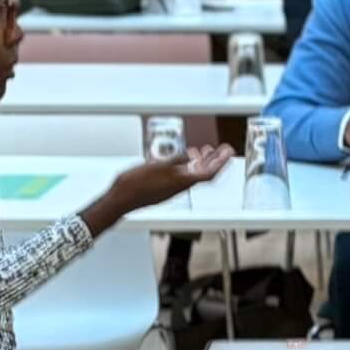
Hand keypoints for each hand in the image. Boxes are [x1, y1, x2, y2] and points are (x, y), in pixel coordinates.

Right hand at [110, 143, 232, 212]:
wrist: (121, 200)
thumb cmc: (136, 184)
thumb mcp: (157, 166)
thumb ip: (175, 160)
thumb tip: (191, 155)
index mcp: (181, 182)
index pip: (209, 172)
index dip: (221, 161)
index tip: (228, 150)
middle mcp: (180, 186)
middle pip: (204, 173)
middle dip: (215, 160)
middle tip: (222, 149)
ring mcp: (173, 188)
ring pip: (194, 174)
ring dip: (202, 161)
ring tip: (205, 150)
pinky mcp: (165, 188)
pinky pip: (183, 176)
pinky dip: (188, 165)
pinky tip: (184, 159)